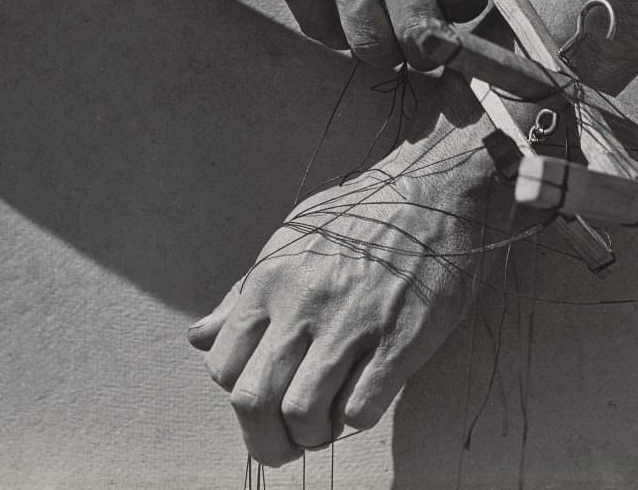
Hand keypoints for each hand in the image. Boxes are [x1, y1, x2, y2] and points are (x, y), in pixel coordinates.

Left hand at [187, 142, 523, 466]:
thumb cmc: (362, 215)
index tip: (263, 396)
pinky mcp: (399, 342)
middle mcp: (302, 306)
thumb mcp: (291, 238)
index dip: (239, 394)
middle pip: (253, 401)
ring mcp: (351, 326)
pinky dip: (355, 418)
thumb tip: (202, 337)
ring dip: (312, 434)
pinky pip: (360, 410)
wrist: (435, 194)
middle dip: (264, 440)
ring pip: (303, 414)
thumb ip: (245, 293)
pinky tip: (364, 396)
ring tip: (326, 423)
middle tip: (285, 443)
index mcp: (270, 280)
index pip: (223, 366)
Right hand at [215, 0, 516, 69]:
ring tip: (387, 33)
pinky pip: (322, 31)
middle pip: (422, 32)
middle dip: (432, 47)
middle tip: (428, 39)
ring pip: (372, 44)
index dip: (466, 6)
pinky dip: (338, 35)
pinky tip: (344, 13)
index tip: (456, 1)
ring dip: (386, 49)